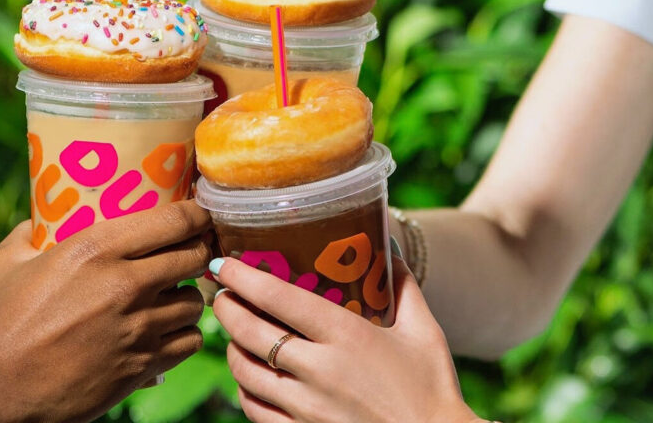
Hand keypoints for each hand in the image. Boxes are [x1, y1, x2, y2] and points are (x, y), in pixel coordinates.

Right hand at [0, 201, 210, 422]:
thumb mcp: (5, 260)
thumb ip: (31, 233)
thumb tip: (43, 218)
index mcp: (94, 249)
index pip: (174, 220)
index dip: (196, 214)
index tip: (198, 213)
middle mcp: (126, 285)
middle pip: (194, 257)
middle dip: (199, 250)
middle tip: (192, 251)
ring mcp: (138, 329)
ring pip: (195, 302)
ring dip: (187, 296)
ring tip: (172, 295)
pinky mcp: (141, 367)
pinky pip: (189, 342)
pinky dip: (183, 334)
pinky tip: (167, 331)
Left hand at [211, 256, 484, 422]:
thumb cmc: (433, 390)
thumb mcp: (425, 332)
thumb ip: (404, 287)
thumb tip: (388, 246)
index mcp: (347, 335)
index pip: (278, 297)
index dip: (242, 277)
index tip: (222, 263)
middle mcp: (320, 370)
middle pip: (250, 332)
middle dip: (226, 308)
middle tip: (219, 293)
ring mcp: (306, 407)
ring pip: (245, 371)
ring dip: (231, 346)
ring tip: (232, 331)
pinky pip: (254, 409)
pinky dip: (244, 388)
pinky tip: (248, 375)